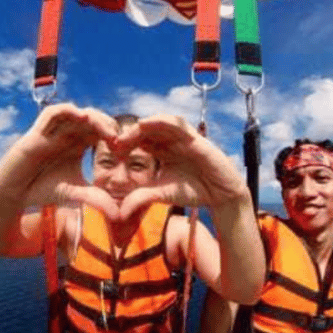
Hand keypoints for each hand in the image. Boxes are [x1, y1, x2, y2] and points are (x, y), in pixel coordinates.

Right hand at [0, 103, 121, 217]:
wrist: (16, 192)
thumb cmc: (44, 190)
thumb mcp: (75, 193)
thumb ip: (96, 199)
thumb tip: (118, 215)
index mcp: (79, 143)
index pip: (101, 131)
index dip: (114, 136)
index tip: (123, 150)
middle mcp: (68, 133)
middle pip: (93, 119)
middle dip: (108, 125)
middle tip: (118, 140)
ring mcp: (54, 130)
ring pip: (77, 113)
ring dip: (94, 117)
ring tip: (106, 131)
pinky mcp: (39, 131)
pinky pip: (54, 112)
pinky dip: (68, 110)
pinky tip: (82, 117)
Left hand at [114, 114, 249, 219]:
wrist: (221, 195)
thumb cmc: (193, 191)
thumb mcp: (161, 194)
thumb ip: (142, 198)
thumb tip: (120, 211)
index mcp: (162, 151)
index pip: (140, 141)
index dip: (125, 143)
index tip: (111, 150)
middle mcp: (171, 141)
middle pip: (147, 130)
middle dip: (129, 133)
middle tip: (114, 142)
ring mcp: (183, 138)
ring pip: (160, 123)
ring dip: (142, 125)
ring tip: (127, 133)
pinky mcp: (195, 138)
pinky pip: (177, 124)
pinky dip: (160, 121)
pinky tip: (145, 124)